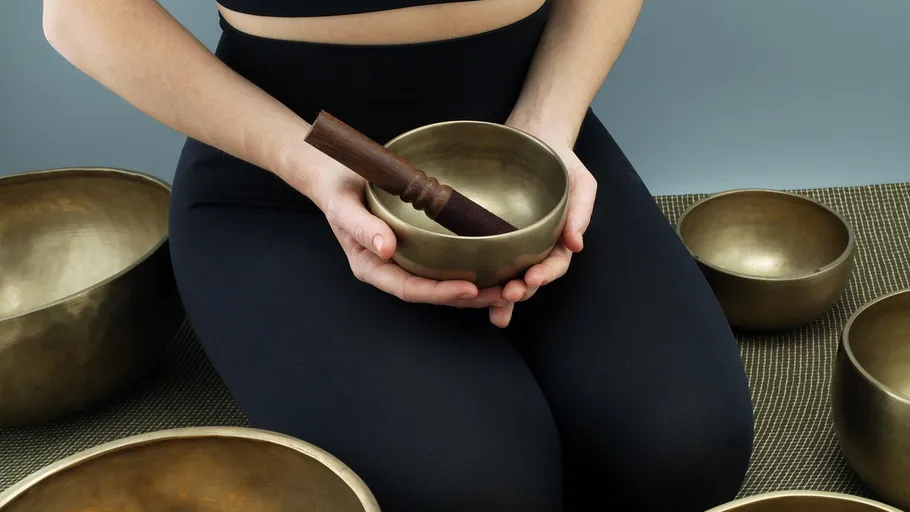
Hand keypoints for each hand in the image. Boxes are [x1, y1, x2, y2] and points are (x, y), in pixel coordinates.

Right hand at [301, 151, 507, 308]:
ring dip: (476, 286)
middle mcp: (391, 266)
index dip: (440, 292)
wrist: (335, 171)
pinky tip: (494, 262)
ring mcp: (406, 256)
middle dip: (468, 297)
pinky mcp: (418, 243)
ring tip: (509, 285)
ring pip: (443, 280)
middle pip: (432, 291)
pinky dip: (470, 264)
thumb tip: (386, 248)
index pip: (409, 288)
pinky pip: (445, 260)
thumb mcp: (343, 204)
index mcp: (371, 266)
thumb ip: (361, 226)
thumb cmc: (336, 187)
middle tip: (504, 293)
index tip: (470, 289)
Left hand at [496, 118, 597, 312]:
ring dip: (500, 295)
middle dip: (520, 291)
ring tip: (492, 307)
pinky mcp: (491, 233)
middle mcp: (536, 245)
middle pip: (530, 277)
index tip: (531, 279)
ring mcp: (513, 242)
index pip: (555, 263)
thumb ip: (581, 212)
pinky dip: (480, 277)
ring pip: (507, 275)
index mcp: (559, 238)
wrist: (534, 136)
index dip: (545, 275)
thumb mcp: (580, 182)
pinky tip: (469, 291)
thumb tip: (577, 244)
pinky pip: (486, 258)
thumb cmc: (560, 161)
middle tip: (506, 297)